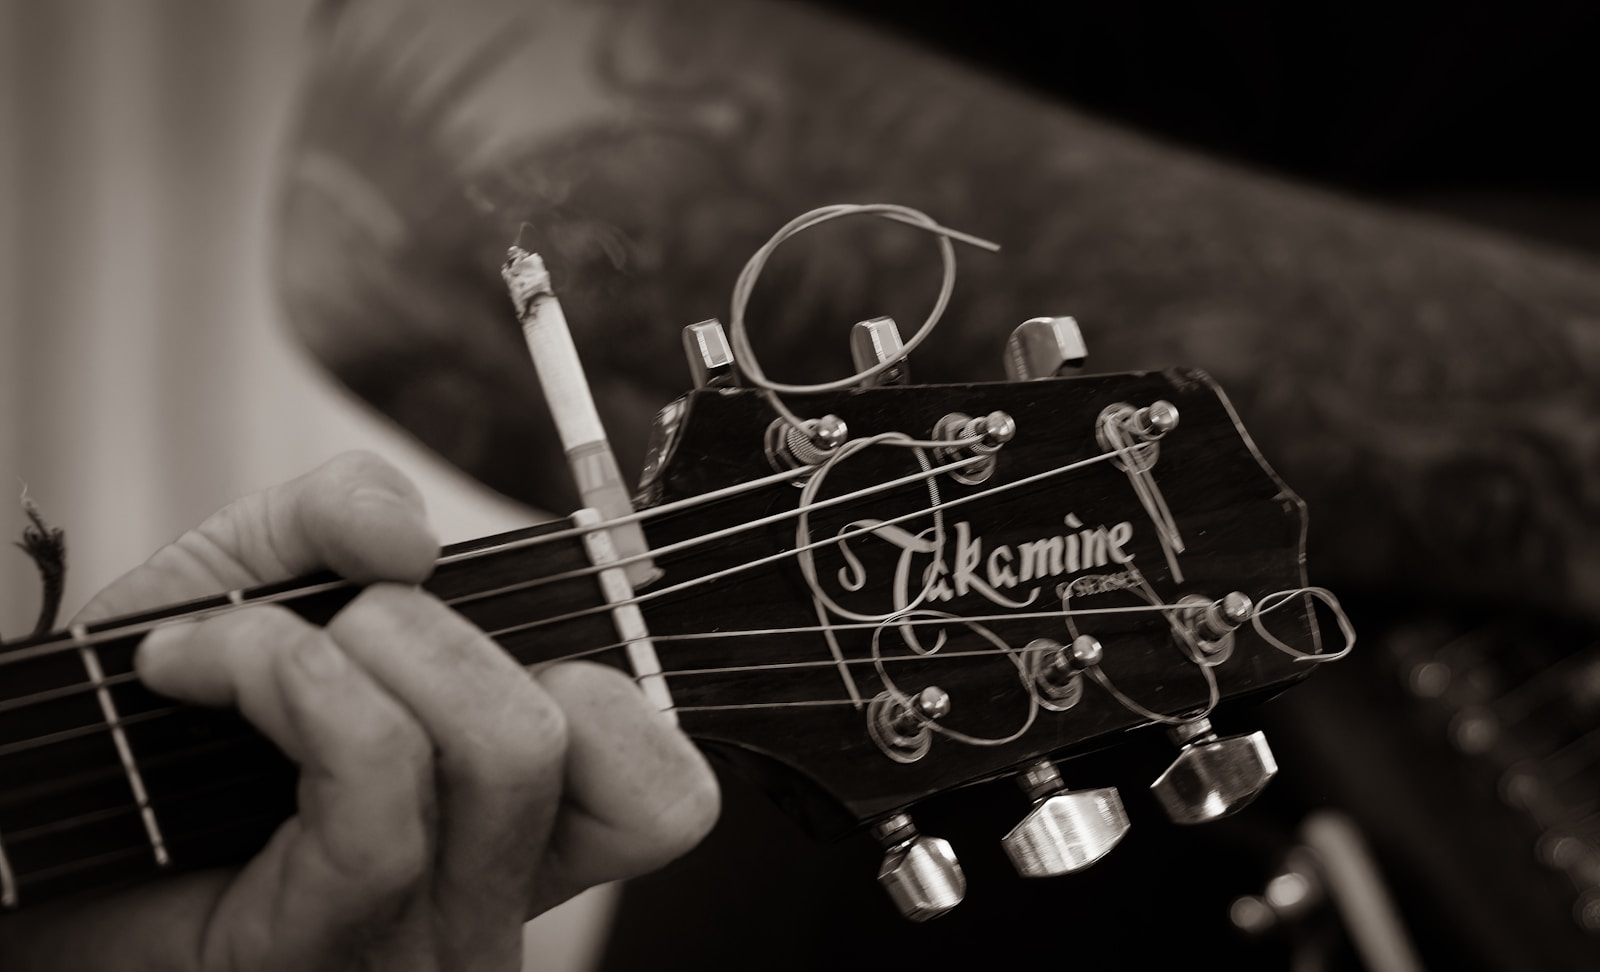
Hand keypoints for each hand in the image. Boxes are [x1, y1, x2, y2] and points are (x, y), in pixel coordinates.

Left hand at [0, 452, 719, 969]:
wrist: (18, 866)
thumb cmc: (148, 764)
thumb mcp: (256, 596)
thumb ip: (338, 518)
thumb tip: (411, 530)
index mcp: (505, 836)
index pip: (667, 792)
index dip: (626, 694)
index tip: (501, 630)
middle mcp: (488, 900)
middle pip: (588, 733)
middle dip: (446, 627)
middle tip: (338, 630)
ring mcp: (421, 940)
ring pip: (506, 745)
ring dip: (367, 640)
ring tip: (253, 653)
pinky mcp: (330, 949)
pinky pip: (378, 771)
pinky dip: (287, 673)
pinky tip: (199, 670)